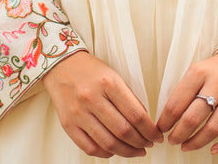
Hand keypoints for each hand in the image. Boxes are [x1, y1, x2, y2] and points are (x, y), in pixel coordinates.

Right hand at [43, 50, 162, 157]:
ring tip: (136, 151)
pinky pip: (89, 147)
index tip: (156, 136)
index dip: (149, 130)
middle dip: (141, 142)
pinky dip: (105, 153)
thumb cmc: (90, 69)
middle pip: (123, 130)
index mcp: (109, 82)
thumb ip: (128, 97)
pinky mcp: (67, 124)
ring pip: (108, 142)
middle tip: (148, 144)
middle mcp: (92, 98)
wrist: (61, 64)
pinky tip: (114, 151)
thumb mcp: (113, 75)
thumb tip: (144, 122)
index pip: (135, 114)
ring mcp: (78, 113)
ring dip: (127, 151)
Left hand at [157, 52, 217, 153]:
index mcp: (199, 72)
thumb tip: (169, 116)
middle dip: (178, 134)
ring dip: (196, 142)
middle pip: (192, 118)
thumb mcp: (199, 69)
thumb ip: (186, 89)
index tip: (160, 129)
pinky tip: (214, 149)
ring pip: (213, 128)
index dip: (165, 121)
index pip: (176, 103)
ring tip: (187, 146)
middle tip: (172, 140)